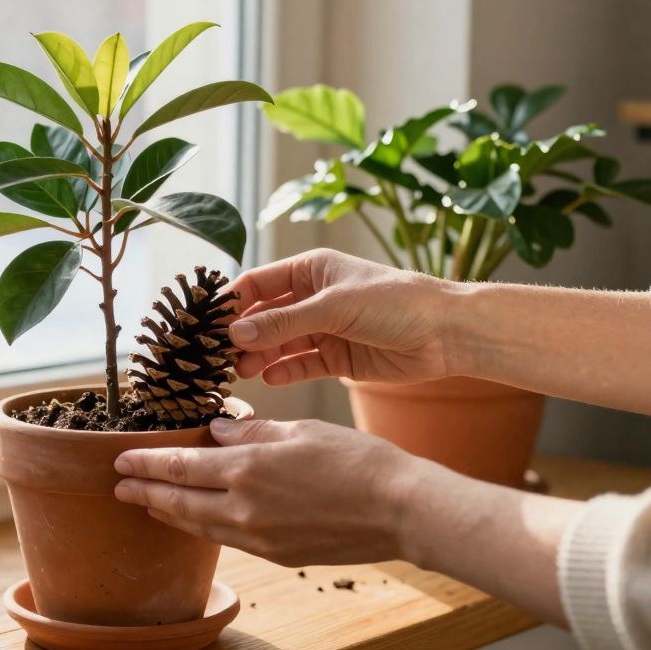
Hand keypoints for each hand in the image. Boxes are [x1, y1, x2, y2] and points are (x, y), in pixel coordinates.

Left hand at [113, 418, 426, 566]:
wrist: (400, 510)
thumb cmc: (357, 461)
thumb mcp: (300, 430)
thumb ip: (252, 432)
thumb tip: (215, 430)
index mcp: (248, 469)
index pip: (180, 467)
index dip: (146, 463)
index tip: (121, 459)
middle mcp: (245, 507)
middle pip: (179, 501)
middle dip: (144, 492)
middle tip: (118, 486)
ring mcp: (260, 536)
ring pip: (199, 525)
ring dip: (168, 514)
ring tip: (146, 504)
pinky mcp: (277, 554)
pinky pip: (227, 540)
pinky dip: (202, 528)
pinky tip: (195, 521)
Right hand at [225, 248, 454, 385]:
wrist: (446, 334)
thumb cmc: (395, 302)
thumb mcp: (334, 306)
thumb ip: (283, 322)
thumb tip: (234, 333)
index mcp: (310, 270)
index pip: (257, 284)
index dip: (230, 302)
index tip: (204, 323)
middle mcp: (312, 298)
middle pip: (263, 317)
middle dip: (241, 335)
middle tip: (217, 355)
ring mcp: (323, 329)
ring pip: (278, 344)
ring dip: (258, 356)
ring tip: (239, 371)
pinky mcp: (336, 358)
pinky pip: (299, 365)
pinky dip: (283, 372)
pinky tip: (268, 379)